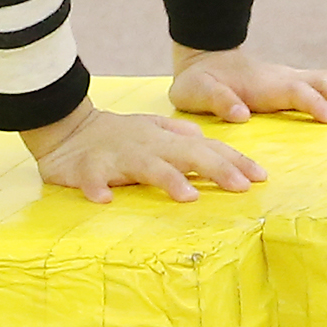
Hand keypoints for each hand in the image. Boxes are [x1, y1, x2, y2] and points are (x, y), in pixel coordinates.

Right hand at [22, 102, 268, 203]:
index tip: (261, 176)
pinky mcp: (87, 169)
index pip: (206, 149)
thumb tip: (205, 138)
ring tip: (188, 195)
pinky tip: (103, 198)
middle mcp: (147, 146)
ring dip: (166, 179)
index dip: (234, 161)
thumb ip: (179, 134)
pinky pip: (91, 179)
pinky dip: (96, 187)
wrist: (65, 128)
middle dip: (215, 169)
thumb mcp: (151, 129)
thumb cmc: (115, 134)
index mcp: (164, 140)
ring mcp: (117, 157)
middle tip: (242, 186)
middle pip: (186, 155)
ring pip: (145, 166)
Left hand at [169, 50, 326, 125]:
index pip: (298, 92)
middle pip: (325, 82)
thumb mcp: (196, 92)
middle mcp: (286, 78)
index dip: (316, 104)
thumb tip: (240, 112)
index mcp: (266, 84)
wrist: (204, 57)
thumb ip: (217, 100)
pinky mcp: (295, 83)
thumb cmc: (199, 82)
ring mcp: (292, 78)